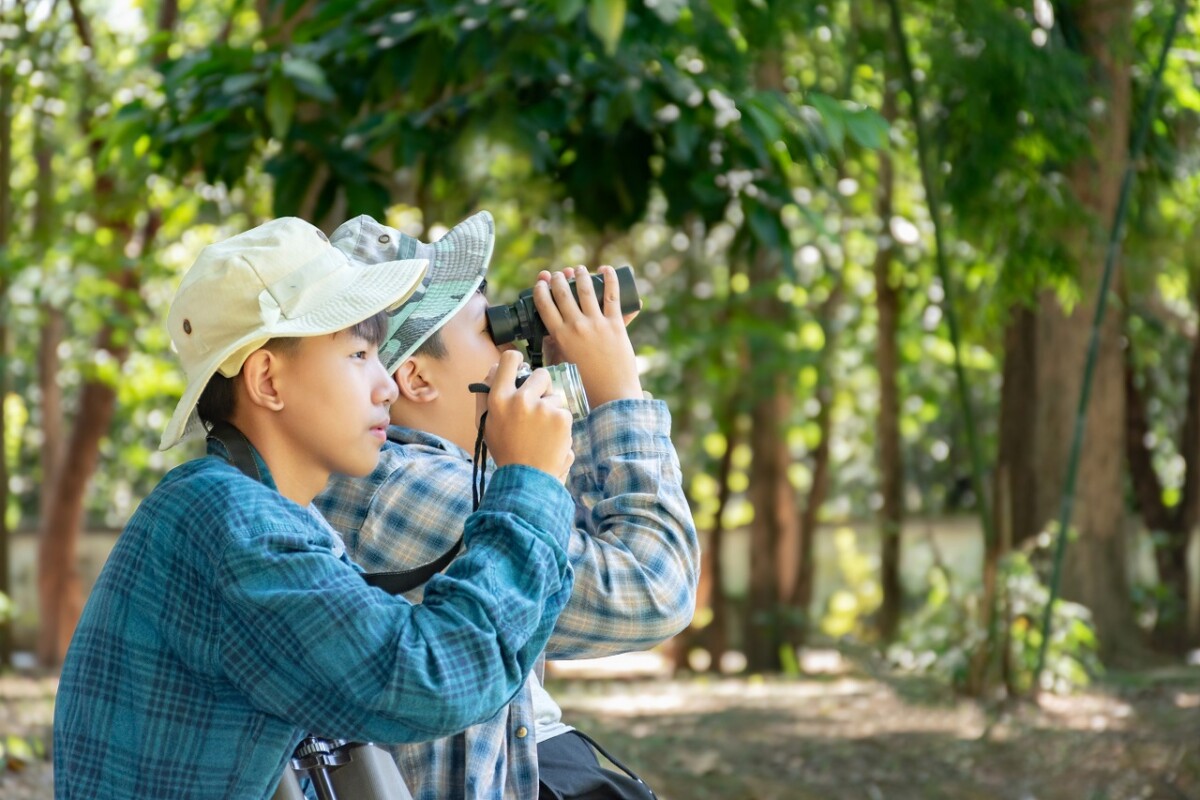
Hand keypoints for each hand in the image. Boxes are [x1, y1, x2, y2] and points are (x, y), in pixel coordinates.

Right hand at [477, 350, 573, 477]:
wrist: (527, 478)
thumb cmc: (505, 451)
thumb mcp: (486, 423)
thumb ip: (487, 394)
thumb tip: (495, 368)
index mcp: (499, 399)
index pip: (510, 360)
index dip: (517, 360)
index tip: (520, 366)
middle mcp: (520, 399)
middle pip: (540, 374)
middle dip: (541, 387)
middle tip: (536, 406)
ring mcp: (543, 407)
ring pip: (554, 395)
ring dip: (551, 408)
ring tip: (541, 430)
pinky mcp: (562, 417)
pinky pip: (563, 410)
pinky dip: (559, 422)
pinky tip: (550, 437)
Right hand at [532, 265, 642, 406]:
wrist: (612, 395)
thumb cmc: (586, 386)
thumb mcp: (562, 365)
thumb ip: (554, 349)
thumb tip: (549, 337)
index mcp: (560, 336)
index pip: (545, 305)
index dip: (541, 289)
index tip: (542, 282)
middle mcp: (576, 326)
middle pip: (563, 293)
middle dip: (559, 279)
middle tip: (559, 274)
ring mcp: (597, 324)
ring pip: (585, 290)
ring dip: (580, 275)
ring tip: (579, 269)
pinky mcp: (615, 325)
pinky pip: (612, 296)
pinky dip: (610, 280)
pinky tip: (606, 269)